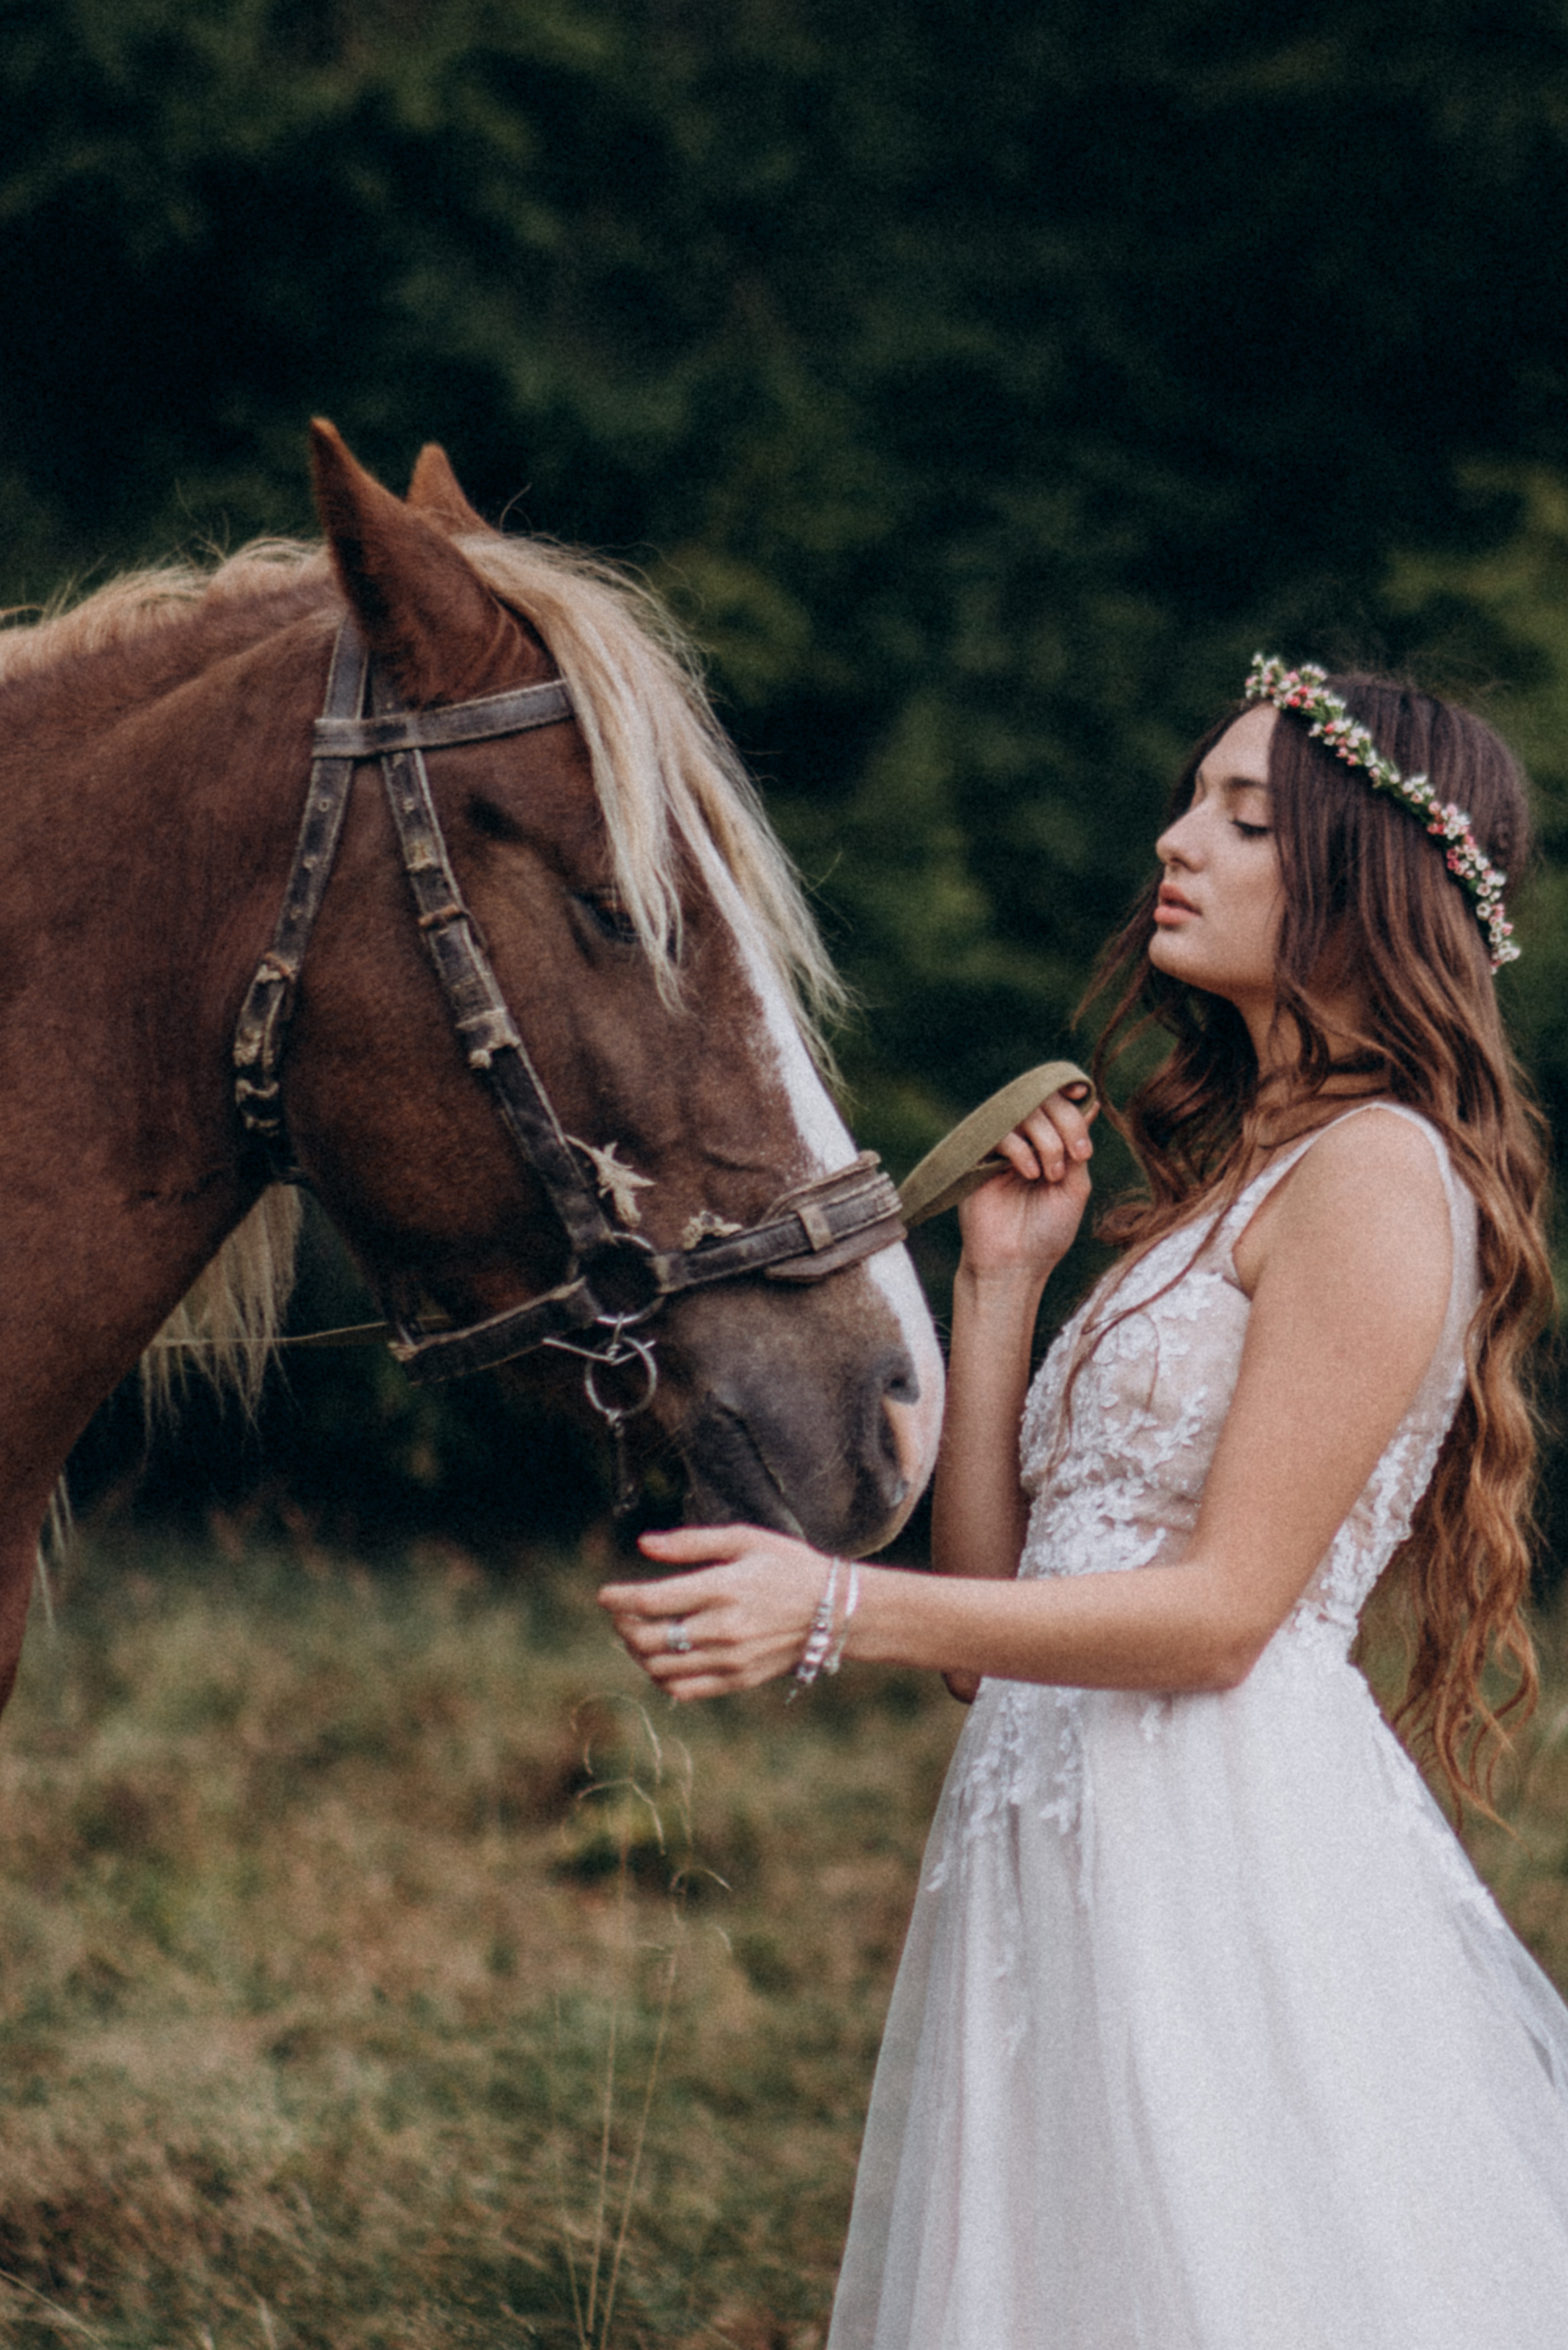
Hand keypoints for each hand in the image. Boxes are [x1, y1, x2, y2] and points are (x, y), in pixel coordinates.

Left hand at [599, 1524, 838, 1701]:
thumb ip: (691, 1542)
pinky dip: (661, 1677)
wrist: (836, 1611)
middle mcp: (723, 1628)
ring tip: (638, 1633)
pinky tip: (662, 1658)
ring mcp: (730, 1659)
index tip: (606, 1594)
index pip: (650, 1601)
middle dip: (623, 1625)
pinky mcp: (737, 1680)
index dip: (618, 1599)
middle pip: (647, 1638)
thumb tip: (644, 1545)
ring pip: (660, 1667)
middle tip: (621, 1612)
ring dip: (637, 1651)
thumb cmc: (788, 1565)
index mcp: (723, 1588)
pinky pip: (683, 1690)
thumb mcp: (744, 1539)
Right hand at [956, 1085, 1095, 1283]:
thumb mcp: (1076, 1186)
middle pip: (1043, 1101)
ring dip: (1047, 1140)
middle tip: (1077, 1155)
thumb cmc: (1048, 1232)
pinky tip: (1031, 1174)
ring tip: (1052, 1175)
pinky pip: (1001, 1134)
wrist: (1017, 1264)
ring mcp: (1002, 1149)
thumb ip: (1077, 1147)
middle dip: (1066, 1122)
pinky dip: (1022, 1150)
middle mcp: (1026, 1141)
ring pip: (1024, 1113)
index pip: (1059, 1103)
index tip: (1081, 1094)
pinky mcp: (978, 1158)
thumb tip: (1089, 1106)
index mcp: (1050, 1145)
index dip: (1068, 1092)